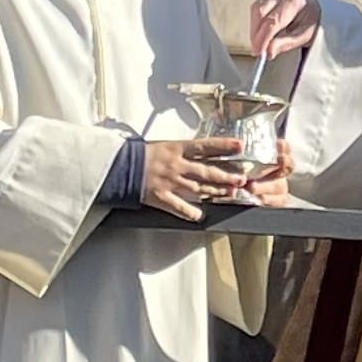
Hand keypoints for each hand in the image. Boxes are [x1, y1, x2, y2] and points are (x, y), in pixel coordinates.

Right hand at [140, 135, 257, 220]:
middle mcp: (176, 165)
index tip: (240, 145)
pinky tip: (200, 215)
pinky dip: (190, 212)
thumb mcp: (165, 146)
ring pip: (198, 188)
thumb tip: (205, 154)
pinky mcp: (161, 197)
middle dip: (226, 175)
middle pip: (206, 171)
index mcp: (176, 149)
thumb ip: (185, 152)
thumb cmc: (143, 155)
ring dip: (216, 192)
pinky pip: (179, 206)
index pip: (205, 146)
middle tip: (241, 178)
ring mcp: (169, 182)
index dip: (224, 145)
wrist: (121, 167)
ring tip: (230, 193)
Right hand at [247, 0, 320, 61]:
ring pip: (255, 10)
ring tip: (260, 44)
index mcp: (295, 2)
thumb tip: (268, 51)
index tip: (259, 52)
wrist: (317, 10)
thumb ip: (286, 43)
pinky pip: (256, 9)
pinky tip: (261, 34)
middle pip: (260, 12)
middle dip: (256, 34)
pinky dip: (256, 23)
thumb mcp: (304, 36)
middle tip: (258, 51)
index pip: (273, 21)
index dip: (263, 38)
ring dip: (255, 29)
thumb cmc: (312, 22)